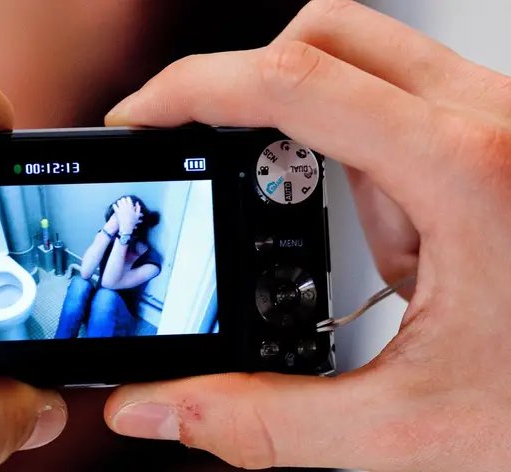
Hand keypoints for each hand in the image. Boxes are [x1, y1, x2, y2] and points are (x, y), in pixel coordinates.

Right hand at [103, 1, 510, 470]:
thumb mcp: (407, 429)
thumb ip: (261, 422)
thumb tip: (158, 406)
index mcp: (468, 172)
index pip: (289, 80)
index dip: (189, 90)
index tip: (141, 119)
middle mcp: (493, 121)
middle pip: (322, 35)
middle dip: (248, 95)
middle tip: (223, 162)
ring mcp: (504, 121)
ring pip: (364, 70)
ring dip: (327, 153)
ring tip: (382, 261)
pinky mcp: (504, 137)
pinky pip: (408, 110)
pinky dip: (374, 169)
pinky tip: (414, 254)